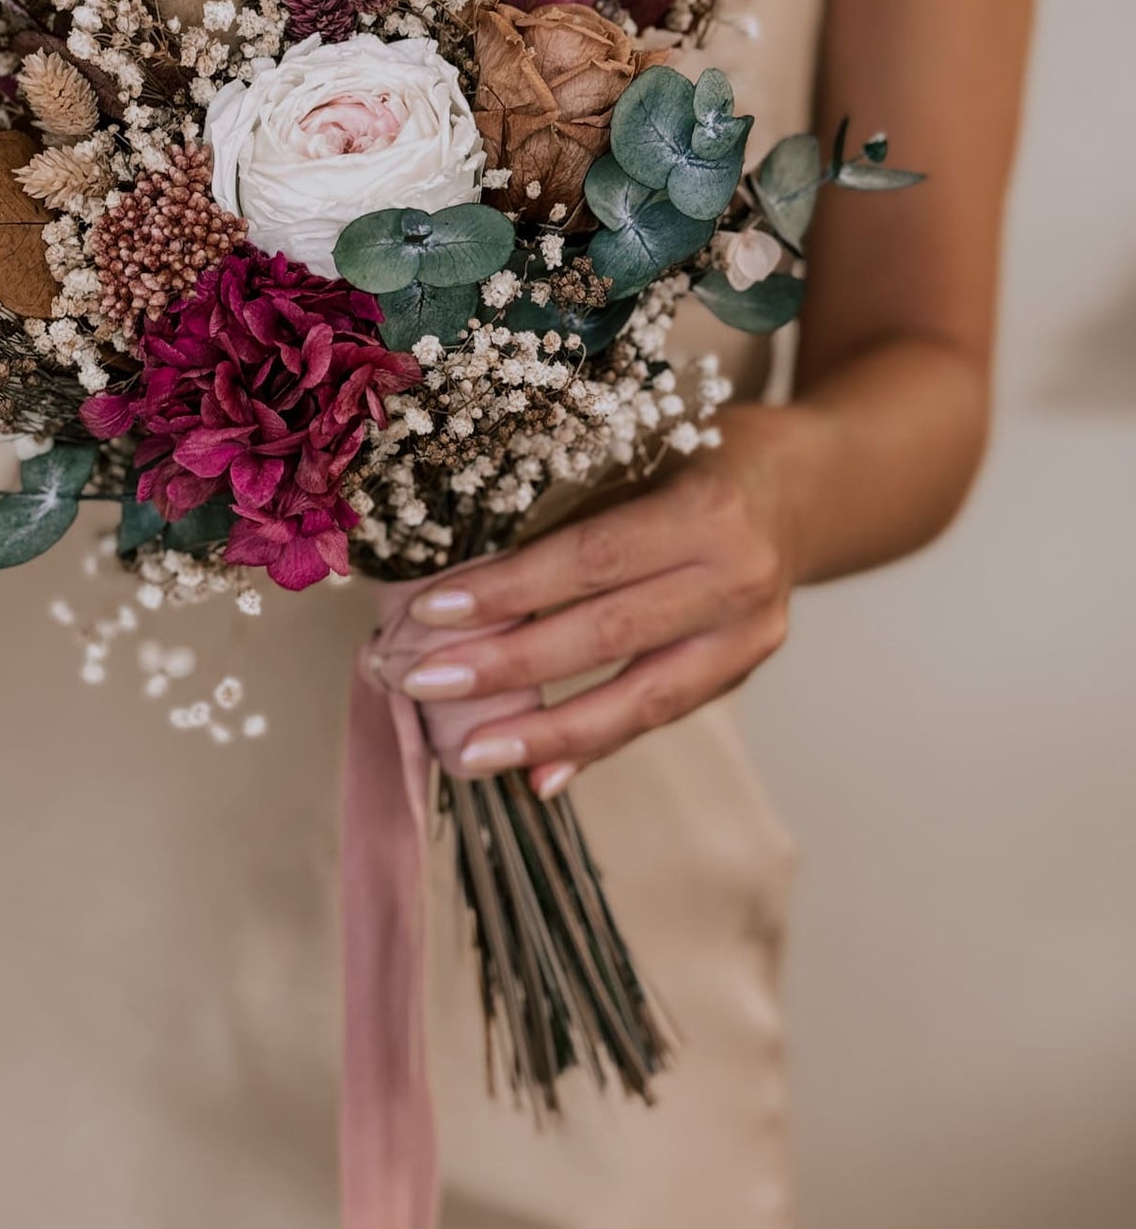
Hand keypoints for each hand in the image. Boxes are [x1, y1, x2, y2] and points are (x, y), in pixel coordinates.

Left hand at [402, 456, 793, 799]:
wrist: (806, 489)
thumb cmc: (697, 455)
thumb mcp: (638, 455)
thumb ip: (571, 516)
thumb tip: (464, 588)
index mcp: (706, 509)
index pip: (590, 559)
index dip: (508, 590)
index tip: (429, 611)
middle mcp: (736, 579)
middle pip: (607, 634)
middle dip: (507, 666)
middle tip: (423, 683)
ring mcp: (750, 636)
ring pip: (639, 697)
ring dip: (546, 731)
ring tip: (472, 753)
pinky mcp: (743, 672)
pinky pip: (659, 715)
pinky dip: (595, 746)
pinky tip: (537, 773)